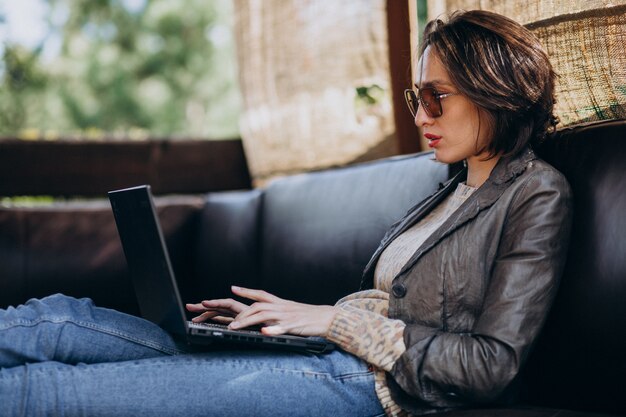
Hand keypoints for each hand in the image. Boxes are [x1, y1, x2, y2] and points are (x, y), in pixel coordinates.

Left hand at [188, 286, 337, 336]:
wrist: (328, 318)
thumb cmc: (309, 317)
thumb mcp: (291, 312)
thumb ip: (277, 313)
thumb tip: (265, 318)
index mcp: (280, 303)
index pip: (260, 294)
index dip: (246, 291)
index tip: (232, 288)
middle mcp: (280, 307)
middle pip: (256, 306)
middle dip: (238, 312)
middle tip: (224, 318)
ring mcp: (286, 316)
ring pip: (263, 315)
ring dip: (247, 321)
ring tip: (233, 328)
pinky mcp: (293, 326)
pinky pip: (280, 328)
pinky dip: (271, 330)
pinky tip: (262, 332)